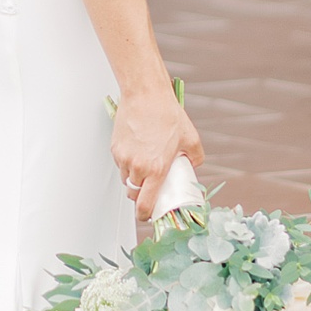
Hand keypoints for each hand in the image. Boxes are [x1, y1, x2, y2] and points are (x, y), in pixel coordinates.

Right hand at [110, 78, 201, 222]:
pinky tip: (138, 149)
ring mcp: (124, 157)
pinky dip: (128, 163)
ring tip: (145, 163)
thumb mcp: (191, 138)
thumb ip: (195, 157)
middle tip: (150, 186)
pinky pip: (120, 164)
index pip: (144, 204)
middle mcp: (137, 166)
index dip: (145, 215)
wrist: (145, 95)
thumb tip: (193, 165)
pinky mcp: (115, 148)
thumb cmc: (166, 114)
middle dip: (141, 194)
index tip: (148, 215)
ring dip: (134, 178)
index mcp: (156, 169)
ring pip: (126, 179)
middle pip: (133, 193)